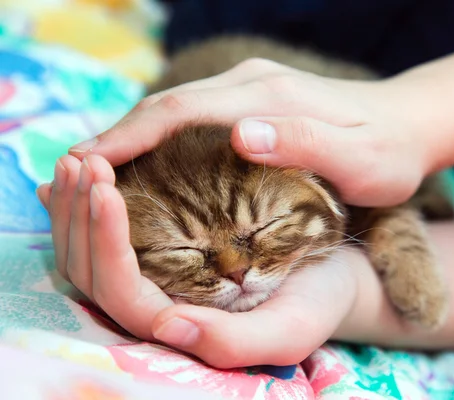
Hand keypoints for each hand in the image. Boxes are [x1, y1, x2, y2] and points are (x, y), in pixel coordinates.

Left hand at [36, 154, 363, 367]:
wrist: (327, 275)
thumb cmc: (313, 301)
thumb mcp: (289, 328)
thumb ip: (234, 342)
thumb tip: (167, 327)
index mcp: (178, 328)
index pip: (120, 292)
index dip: (105, 243)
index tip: (107, 188)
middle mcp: (154, 307)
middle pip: (89, 271)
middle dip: (80, 216)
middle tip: (82, 162)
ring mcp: (151, 279)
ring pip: (87, 253)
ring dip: (75, 205)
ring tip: (76, 160)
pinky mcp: (158, 255)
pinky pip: (103, 234)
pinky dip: (82, 203)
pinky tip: (77, 174)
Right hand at [67, 59, 433, 206]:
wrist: (410, 125)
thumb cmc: (387, 153)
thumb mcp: (358, 159)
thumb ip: (304, 143)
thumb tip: (240, 134)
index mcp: (267, 98)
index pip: (180, 113)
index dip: (130, 138)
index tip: (88, 164)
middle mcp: (252, 85)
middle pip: (168, 106)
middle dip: (118, 136)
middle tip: (74, 172)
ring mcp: (253, 89)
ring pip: (177, 109)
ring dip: (134, 135)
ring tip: (99, 169)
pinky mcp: (257, 100)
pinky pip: (195, 116)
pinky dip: (162, 136)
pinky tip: (150, 159)